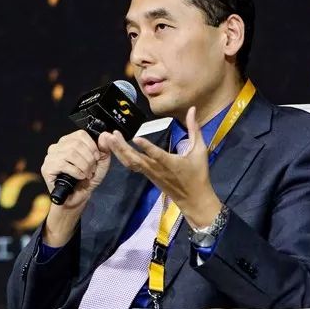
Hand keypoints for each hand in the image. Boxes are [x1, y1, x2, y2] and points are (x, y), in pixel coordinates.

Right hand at [40, 130, 111, 245]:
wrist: (76, 199)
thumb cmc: (86, 180)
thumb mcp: (100, 165)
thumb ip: (104, 150)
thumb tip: (105, 135)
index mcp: (68, 142)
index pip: (80, 134)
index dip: (92, 146)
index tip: (96, 158)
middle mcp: (57, 147)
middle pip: (76, 144)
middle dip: (89, 159)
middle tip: (91, 170)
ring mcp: (50, 157)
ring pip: (71, 153)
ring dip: (83, 166)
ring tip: (86, 174)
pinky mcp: (46, 168)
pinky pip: (64, 164)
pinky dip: (76, 172)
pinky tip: (79, 177)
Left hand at [99, 106, 222, 227]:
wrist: (193, 199)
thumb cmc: (198, 174)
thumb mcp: (200, 150)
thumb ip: (194, 129)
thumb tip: (192, 109)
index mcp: (170, 163)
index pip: (156, 154)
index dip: (146, 147)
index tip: (136, 138)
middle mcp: (156, 169)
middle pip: (136, 159)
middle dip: (122, 147)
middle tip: (113, 134)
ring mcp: (150, 173)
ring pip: (131, 163)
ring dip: (119, 151)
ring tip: (109, 138)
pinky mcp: (147, 175)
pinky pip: (132, 166)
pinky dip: (123, 157)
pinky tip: (115, 148)